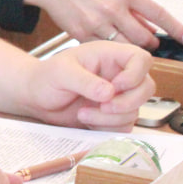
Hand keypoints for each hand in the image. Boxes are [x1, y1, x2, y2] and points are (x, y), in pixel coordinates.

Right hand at [24, 0, 182, 48]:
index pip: (159, 15)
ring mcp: (97, 22)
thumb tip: (148, 21)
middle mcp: (113, 8)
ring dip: (130, 46)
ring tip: (128, 41)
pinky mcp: (81, 33)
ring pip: (124, 45)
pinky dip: (108, 46)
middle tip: (149, 40)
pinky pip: (102, 47)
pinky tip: (105, 40)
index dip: (177, 29)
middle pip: (143, 37)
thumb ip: (130, 2)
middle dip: (149, 41)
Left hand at [24, 41, 154, 129]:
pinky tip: (86, 120)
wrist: (36, 98)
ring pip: (135, 111)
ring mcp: (118, 96)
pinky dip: (106, 127)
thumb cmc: (46, 78)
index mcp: (109, 56)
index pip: (141, 58)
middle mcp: (118, 75)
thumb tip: (109, 92)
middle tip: (103, 106)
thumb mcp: (61, 73)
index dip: (135, 74)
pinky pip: (124, 126)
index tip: (115, 86)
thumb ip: (84, 81)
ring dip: (110, 118)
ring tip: (82, 113)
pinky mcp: (113, 115)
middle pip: (146, 88)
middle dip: (127, 102)